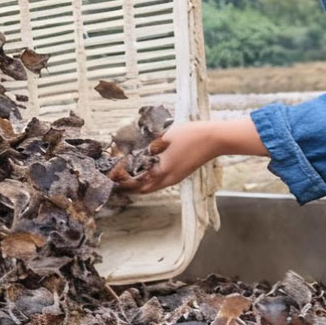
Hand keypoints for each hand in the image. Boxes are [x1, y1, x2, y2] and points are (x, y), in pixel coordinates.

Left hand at [110, 118, 267, 194]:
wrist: (214, 139)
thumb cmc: (190, 135)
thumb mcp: (163, 138)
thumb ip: (147, 147)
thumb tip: (130, 153)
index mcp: (161, 171)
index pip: (135, 182)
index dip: (122, 180)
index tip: (112, 174)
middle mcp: (167, 179)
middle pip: (142, 189)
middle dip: (128, 185)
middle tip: (116, 179)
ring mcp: (175, 178)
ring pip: (151, 187)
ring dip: (138, 184)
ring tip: (127, 176)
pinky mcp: (180, 175)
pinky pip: (159, 183)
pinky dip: (148, 181)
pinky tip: (145, 171)